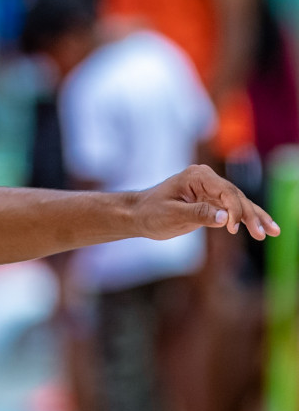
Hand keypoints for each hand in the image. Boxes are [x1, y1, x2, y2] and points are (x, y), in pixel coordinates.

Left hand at [135, 164, 279, 240]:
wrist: (138, 215)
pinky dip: (246, 220)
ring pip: (239, 203)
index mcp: (198, 176)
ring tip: (273, 231)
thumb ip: (198, 214)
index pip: (226, 192)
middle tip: (263, 233)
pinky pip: (233, 210)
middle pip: (237, 197)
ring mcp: (211, 190)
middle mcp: (207, 180)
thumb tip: (225, 217)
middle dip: (251, 216)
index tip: (233, 229)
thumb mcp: (172, 215)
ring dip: (255, 218)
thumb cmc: (150, 213)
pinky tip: (261, 228)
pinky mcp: (211, 202)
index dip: (234, 210)